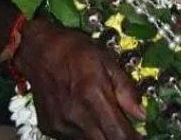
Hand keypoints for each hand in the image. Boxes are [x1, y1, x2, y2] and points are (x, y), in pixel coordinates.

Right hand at [14, 18, 144, 139]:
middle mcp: (76, 116)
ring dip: (101, 133)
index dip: (133, 138)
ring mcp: (61, 124)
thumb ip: (126, 90)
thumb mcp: (108, 61)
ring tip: (102, 114)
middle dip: (118, 137)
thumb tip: (141, 114)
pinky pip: (73, 136)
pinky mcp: (50, 127)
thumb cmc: (76, 51)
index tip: (140, 136)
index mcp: (94, 98)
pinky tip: (85, 114)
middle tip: (125, 128)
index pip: (119, 134)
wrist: (38, 50)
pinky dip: (84, 130)